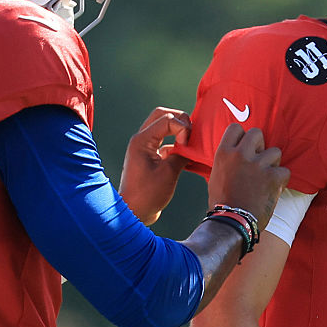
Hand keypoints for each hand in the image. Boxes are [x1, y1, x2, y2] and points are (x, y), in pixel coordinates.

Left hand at [119, 107, 191, 224]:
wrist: (134, 211)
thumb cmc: (148, 194)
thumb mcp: (169, 172)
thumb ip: (181, 154)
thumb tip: (192, 145)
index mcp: (142, 140)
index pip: (166, 119)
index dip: (182, 128)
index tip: (186, 145)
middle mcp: (141, 139)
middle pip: (162, 115)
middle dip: (180, 120)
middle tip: (191, 133)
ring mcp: (144, 147)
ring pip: (163, 126)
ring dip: (178, 130)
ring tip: (190, 142)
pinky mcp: (149, 156)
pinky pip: (164, 141)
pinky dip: (176, 144)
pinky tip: (187, 154)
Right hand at [207, 124, 288, 231]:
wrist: (232, 222)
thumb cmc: (222, 201)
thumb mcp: (217, 174)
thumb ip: (228, 160)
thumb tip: (236, 151)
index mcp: (224, 153)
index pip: (236, 128)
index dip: (242, 137)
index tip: (244, 147)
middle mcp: (240, 154)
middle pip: (257, 133)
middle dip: (261, 146)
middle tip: (259, 160)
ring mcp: (257, 165)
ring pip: (275, 152)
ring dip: (273, 164)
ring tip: (266, 178)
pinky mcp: (272, 177)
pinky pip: (285, 171)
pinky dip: (281, 181)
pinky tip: (274, 189)